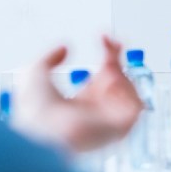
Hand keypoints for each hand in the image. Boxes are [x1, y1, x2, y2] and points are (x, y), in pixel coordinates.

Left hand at [11, 35, 142, 152]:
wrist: (42, 134)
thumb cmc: (34, 113)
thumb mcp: (34, 74)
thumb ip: (49, 58)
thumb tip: (63, 48)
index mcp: (82, 102)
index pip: (103, 75)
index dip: (107, 54)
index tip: (103, 37)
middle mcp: (98, 111)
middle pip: (119, 78)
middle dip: (117, 57)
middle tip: (114, 41)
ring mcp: (111, 120)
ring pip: (129, 89)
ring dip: (120, 74)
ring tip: (107, 69)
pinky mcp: (121, 128)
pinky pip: (135, 104)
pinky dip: (127, 89)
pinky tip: (112, 83)